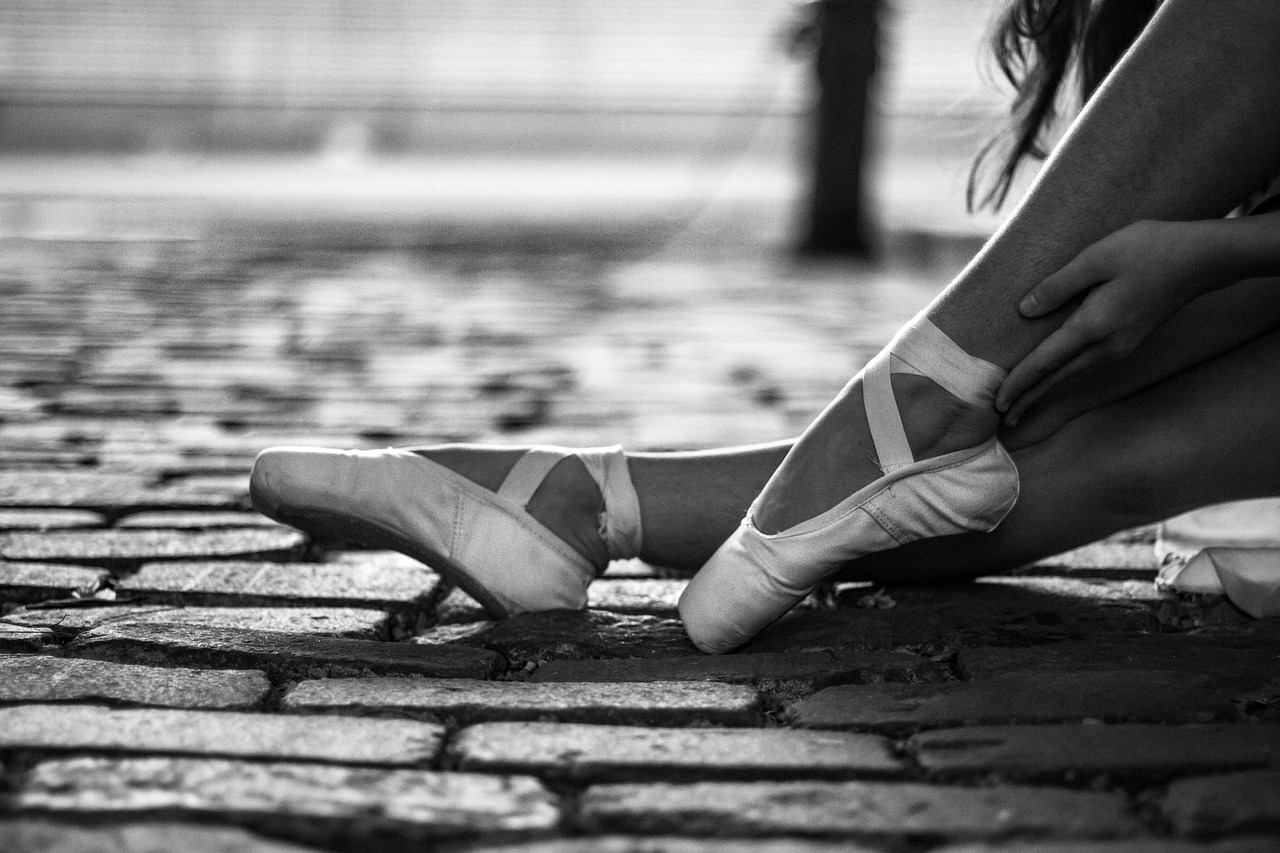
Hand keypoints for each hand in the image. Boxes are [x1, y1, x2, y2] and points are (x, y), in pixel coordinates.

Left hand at [996, 220, 1219, 423]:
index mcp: (1094, 326)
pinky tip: (1054, 377)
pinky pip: (1087, 365)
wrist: (1202, 258)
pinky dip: (1064, 376)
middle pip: (1058, 378)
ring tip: (1021, 404)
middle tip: (1002, 419)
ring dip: (1045, 390)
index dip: (1019, 383)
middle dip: (1028, 398)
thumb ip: (1058, 285)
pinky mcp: (1128, 341)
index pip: (1046, 362)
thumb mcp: (1097, 257)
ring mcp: (1121, 347)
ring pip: (1073, 374)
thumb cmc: (1149, 249)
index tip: (998, 403)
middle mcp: (1107, 345)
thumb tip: (1025, 311)